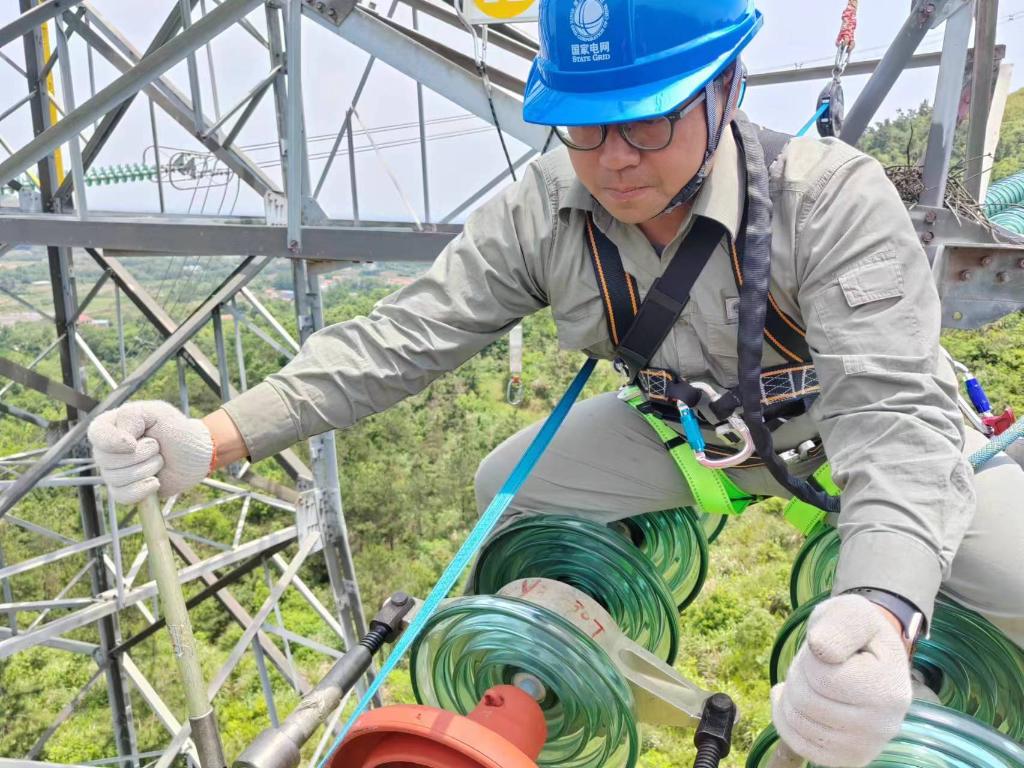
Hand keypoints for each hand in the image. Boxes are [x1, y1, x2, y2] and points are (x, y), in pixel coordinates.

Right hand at [88, 401, 213, 503]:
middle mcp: (107, 449)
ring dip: (147, 469)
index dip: (113, 442)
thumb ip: (133, 416)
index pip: (97, 434)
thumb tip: (122, 441)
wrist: (196, 455)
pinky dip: (142, 490)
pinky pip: (122, 496)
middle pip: (107, 460)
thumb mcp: (158, 412)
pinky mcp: (125, 490)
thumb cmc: (177, 430)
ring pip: (116, 478)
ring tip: (159, 460)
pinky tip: (155, 481)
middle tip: (157, 447)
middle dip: (141, 454)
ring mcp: (114, 471)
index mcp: (111, 425)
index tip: (134, 442)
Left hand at [771, 594, 911, 766]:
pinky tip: (798, 701)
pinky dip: (786, 718)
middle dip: (799, 674)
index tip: (827, 649)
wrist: (868, 655)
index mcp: (888, 688)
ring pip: (797, 721)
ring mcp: (866, 747)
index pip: (821, 676)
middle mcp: (884, 726)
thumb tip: (821, 649)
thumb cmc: (855, 631)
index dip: (811, 657)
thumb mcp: (851, 611)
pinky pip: (798, 744)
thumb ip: (839, 624)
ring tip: (812, 681)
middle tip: (815, 665)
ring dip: (792, 694)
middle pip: (805, 701)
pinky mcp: (848, 759)